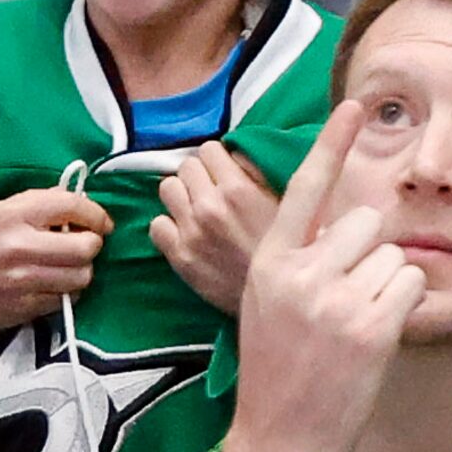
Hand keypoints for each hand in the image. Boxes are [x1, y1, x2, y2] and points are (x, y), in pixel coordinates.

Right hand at [0, 187, 113, 347]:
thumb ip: (36, 203)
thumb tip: (75, 200)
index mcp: (13, 214)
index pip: (70, 205)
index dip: (95, 213)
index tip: (102, 222)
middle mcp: (21, 246)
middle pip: (85, 246)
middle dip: (92, 244)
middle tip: (84, 243)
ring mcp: (24, 281)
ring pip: (81, 277)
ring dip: (82, 270)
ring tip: (67, 265)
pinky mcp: (25, 308)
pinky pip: (65, 300)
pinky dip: (66, 292)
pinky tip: (53, 284)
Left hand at [150, 142, 278, 313]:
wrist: (285, 302)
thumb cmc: (294, 249)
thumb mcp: (288, 201)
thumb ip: (259, 171)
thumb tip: (235, 153)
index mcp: (237, 189)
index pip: (209, 149)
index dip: (219, 159)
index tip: (228, 173)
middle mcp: (209, 206)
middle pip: (187, 166)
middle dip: (201, 175)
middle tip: (215, 191)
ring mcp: (191, 233)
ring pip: (168, 189)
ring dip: (183, 195)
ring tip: (199, 208)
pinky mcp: (180, 258)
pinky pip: (157, 226)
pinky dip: (170, 226)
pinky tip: (187, 232)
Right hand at [220, 101, 425, 451]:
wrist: (283, 436)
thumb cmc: (280, 365)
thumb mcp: (270, 298)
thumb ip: (301, 256)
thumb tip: (349, 220)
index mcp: (270, 258)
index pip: (304, 185)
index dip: (331, 142)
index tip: (355, 103)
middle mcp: (301, 270)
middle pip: (364, 222)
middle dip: (367, 253)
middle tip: (346, 300)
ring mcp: (336, 298)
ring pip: (391, 254)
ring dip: (386, 283)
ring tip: (356, 323)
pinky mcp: (372, 325)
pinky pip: (410, 285)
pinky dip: (403, 306)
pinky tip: (376, 337)